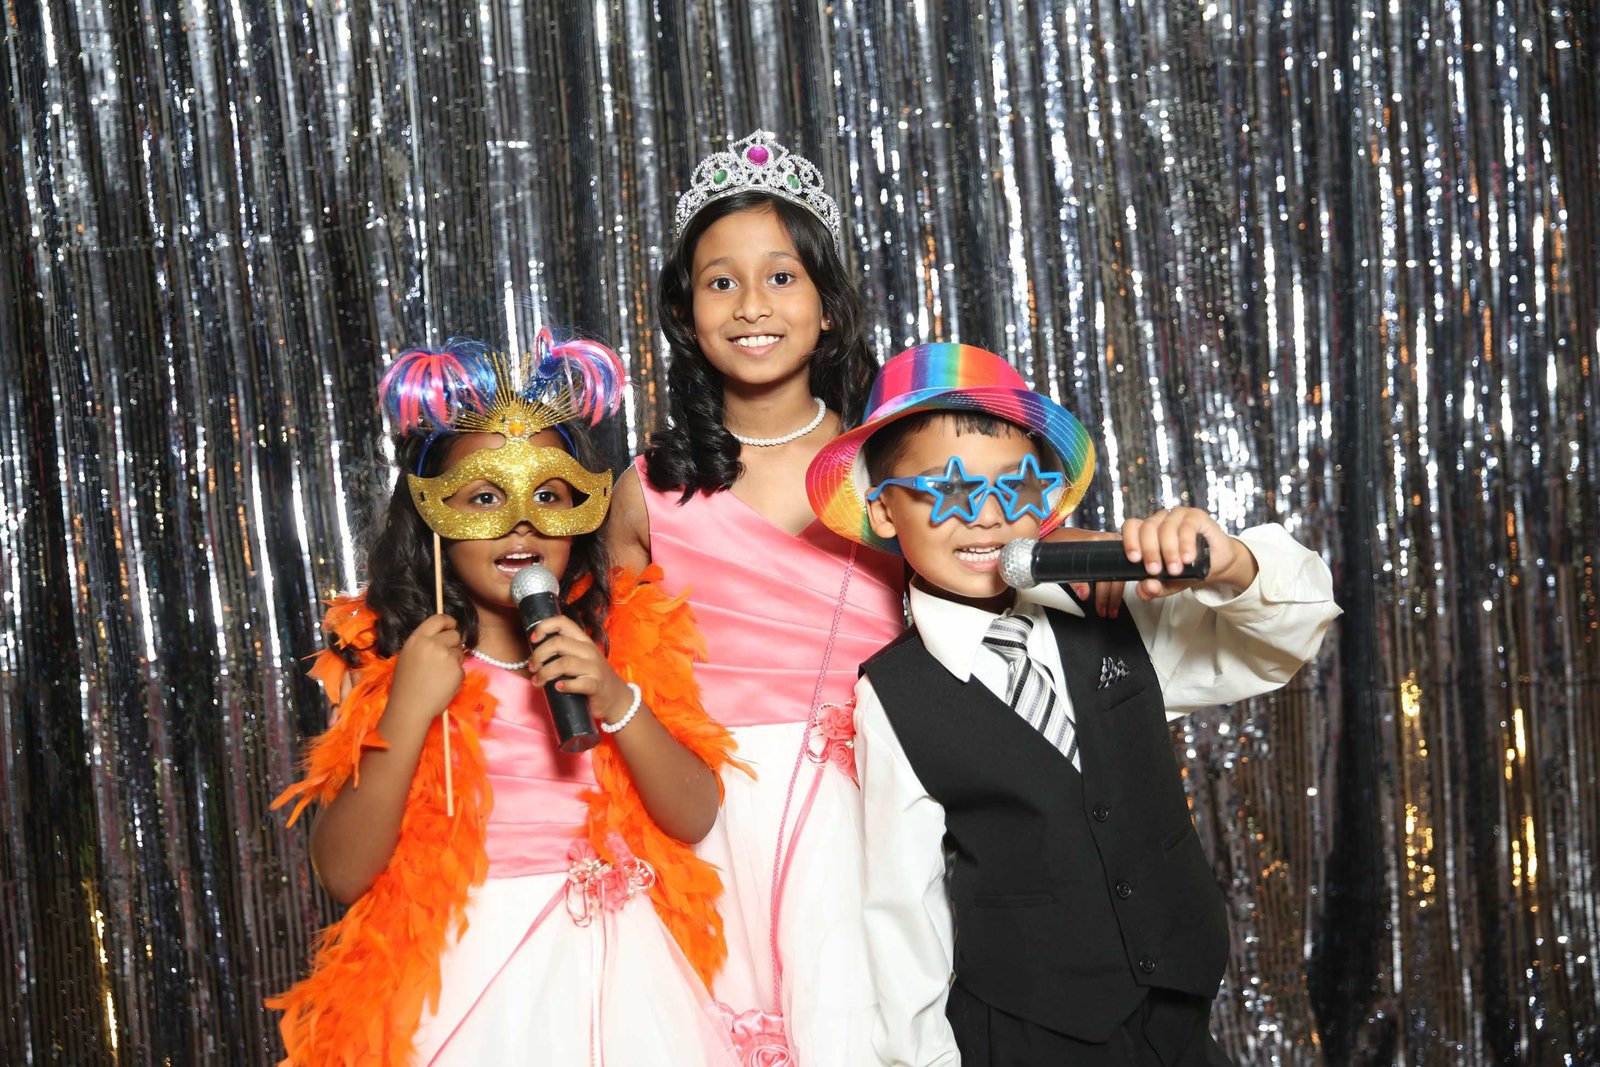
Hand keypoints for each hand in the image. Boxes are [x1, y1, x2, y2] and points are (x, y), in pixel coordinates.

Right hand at [389, 614, 465, 718]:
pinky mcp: (457, 670)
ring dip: (454, 660)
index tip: (452, 625)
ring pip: (460, 651)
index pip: (438, 619)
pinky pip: (462, 668)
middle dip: (453, 644)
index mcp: (417, 639)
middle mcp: (432, 644)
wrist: (410, 707)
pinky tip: (443, 684)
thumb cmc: (406, 684)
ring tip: (438, 675)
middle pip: (454, 634)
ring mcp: (447, 657)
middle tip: (443, 658)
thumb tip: (443, 635)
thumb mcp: (409, 656)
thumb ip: (425, 643)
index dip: (448, 621)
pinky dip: (455, 675)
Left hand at [527, 616, 634, 723]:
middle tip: (533, 667)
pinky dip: (565, 685)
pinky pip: (578, 683)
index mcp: (583, 641)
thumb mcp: (581, 658)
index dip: (544, 627)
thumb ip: (563, 652)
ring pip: (564, 663)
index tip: (533, 639)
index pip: (563, 622)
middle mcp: (589, 651)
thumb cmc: (592, 676)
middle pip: (558, 643)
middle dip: (539, 655)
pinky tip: (558, 688)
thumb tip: (535, 652)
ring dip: (545, 672)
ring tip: (538, 681)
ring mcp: (594, 668)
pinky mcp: (596, 685)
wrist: (616, 697)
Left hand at [1043, 525, 1125, 617]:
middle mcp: (1107, 542)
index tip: (1105, 605)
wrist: (1054, 534)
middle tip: (1105, 611)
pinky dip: (1114, 585)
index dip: (1108, 591)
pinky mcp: (1109, 549)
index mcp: (1097, 542)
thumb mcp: (1063, 562)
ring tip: (1109, 609)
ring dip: (1114, 595)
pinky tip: (1112, 597)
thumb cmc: (1057, 544)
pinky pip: (1116, 570)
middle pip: (1115, 575)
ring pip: (1118, 574)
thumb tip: (1085, 594)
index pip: (1108, 571)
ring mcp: (1110, 545)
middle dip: (1111, 597)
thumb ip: (1075, 580)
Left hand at [1121, 508, 1257, 600]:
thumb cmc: (1187, 569)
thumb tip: (1146, 587)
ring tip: (1175, 569)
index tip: (1134, 559)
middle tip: (1155, 570)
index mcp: (1146, 532)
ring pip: (1166, 528)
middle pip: (1147, 528)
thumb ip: (1153, 589)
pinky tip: (1188, 558)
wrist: (1215, 565)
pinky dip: (1186, 544)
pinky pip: (1187, 527)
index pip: (1131, 527)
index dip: (1129, 540)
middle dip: (1150, 552)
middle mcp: (1159, 520)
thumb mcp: (1167, 584)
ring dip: (1169, 550)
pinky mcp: (1195, 516)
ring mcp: (1177, 516)